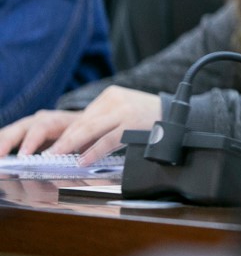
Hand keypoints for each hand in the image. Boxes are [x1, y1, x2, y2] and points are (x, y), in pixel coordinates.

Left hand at [1, 87, 161, 165]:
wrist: (179, 115)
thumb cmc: (150, 119)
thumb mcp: (124, 115)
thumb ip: (103, 126)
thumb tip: (77, 148)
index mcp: (111, 96)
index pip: (82, 118)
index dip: (64, 134)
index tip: (50, 148)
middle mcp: (116, 100)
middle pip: (82, 122)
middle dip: (62, 141)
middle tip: (46, 155)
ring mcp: (124, 110)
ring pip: (91, 128)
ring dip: (71, 146)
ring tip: (56, 158)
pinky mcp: (133, 122)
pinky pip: (109, 138)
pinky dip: (93, 151)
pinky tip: (83, 159)